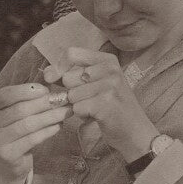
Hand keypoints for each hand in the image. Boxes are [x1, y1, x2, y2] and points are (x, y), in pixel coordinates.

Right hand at [0, 83, 71, 183]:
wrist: (7, 163)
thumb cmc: (15, 130)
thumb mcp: (15, 112)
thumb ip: (27, 99)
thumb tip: (51, 88)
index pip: (5, 94)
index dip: (26, 90)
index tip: (46, 90)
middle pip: (19, 109)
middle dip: (44, 103)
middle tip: (63, 100)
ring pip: (27, 124)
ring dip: (50, 116)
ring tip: (66, 112)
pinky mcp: (7, 155)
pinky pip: (32, 139)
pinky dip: (48, 131)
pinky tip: (58, 126)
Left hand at [43, 47, 156, 161]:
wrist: (135, 131)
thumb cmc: (111, 106)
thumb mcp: (96, 82)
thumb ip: (72, 74)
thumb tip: (47, 74)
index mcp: (107, 59)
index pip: (72, 53)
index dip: (59, 67)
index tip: (55, 79)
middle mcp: (110, 69)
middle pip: (68, 77)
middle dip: (72, 92)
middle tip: (89, 99)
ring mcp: (110, 85)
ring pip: (72, 94)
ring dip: (78, 105)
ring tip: (94, 107)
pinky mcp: (106, 103)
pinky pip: (77, 108)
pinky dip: (82, 115)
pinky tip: (96, 115)